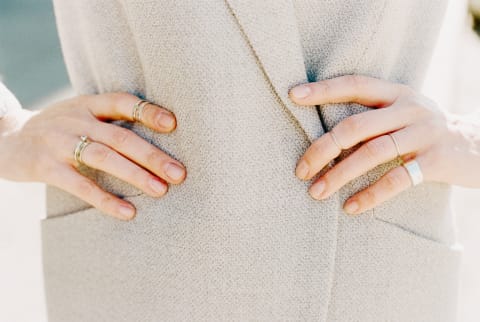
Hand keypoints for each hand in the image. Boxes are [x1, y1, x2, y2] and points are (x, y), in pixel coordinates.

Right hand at [0, 92, 186, 220]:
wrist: (7, 139)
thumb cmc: (60, 130)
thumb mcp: (81, 115)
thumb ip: (111, 122)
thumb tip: (161, 139)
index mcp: (88, 104)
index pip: (123, 102)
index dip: (148, 112)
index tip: (174, 124)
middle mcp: (76, 119)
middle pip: (121, 137)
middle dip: (153, 156)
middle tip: (179, 173)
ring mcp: (59, 142)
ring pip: (104, 158)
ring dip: (136, 175)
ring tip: (161, 190)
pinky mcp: (46, 167)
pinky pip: (80, 185)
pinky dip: (106, 199)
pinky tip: (128, 212)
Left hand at [288, 74, 479, 214]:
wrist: (478, 146)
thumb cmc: (423, 131)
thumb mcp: (401, 114)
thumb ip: (371, 117)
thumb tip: (323, 137)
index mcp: (396, 93)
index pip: (354, 84)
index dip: (323, 89)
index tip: (293, 95)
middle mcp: (409, 108)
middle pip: (355, 126)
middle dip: (322, 149)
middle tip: (300, 170)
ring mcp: (424, 133)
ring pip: (372, 153)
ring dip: (339, 175)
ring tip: (316, 192)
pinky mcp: (436, 161)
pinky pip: (397, 180)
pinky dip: (370, 195)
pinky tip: (350, 207)